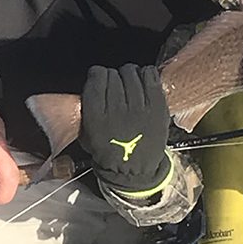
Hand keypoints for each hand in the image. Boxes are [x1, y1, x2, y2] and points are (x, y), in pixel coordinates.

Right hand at [80, 65, 171, 193]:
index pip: (97, 78)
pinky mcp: (157, 107)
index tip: (99, 77)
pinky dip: (146, 74)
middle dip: (113, 76)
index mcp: (96, 117)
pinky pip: (150, 77)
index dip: (97, 74)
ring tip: (130, 83)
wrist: (134, 169)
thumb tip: (91, 84)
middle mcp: (117, 110)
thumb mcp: (86, 133)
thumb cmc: (108, 151)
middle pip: (114, 74)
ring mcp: (139, 108)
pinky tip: (143, 80)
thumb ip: (85, 109)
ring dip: (130, 75)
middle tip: (116, 84)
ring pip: (132, 73)